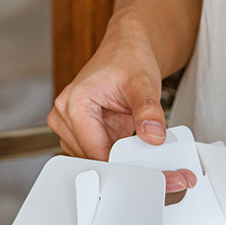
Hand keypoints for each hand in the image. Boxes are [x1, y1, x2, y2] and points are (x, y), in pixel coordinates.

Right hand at [47, 12, 195, 192]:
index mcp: (74, 103)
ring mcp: (71, 127)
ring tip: (151, 159)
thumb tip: (153, 136)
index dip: (123, 164)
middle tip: (160, 170)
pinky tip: (137, 152)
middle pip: (93, 159)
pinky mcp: (83, 133)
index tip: (150, 173)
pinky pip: (99, 154)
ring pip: (95, 160)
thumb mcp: (143, 83)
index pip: (95, 151)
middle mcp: (65, 116)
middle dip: (125, 165)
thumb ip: (148, 110)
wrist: (126, 50)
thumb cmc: (128, 60)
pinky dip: (119, 156)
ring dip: (122, 163)